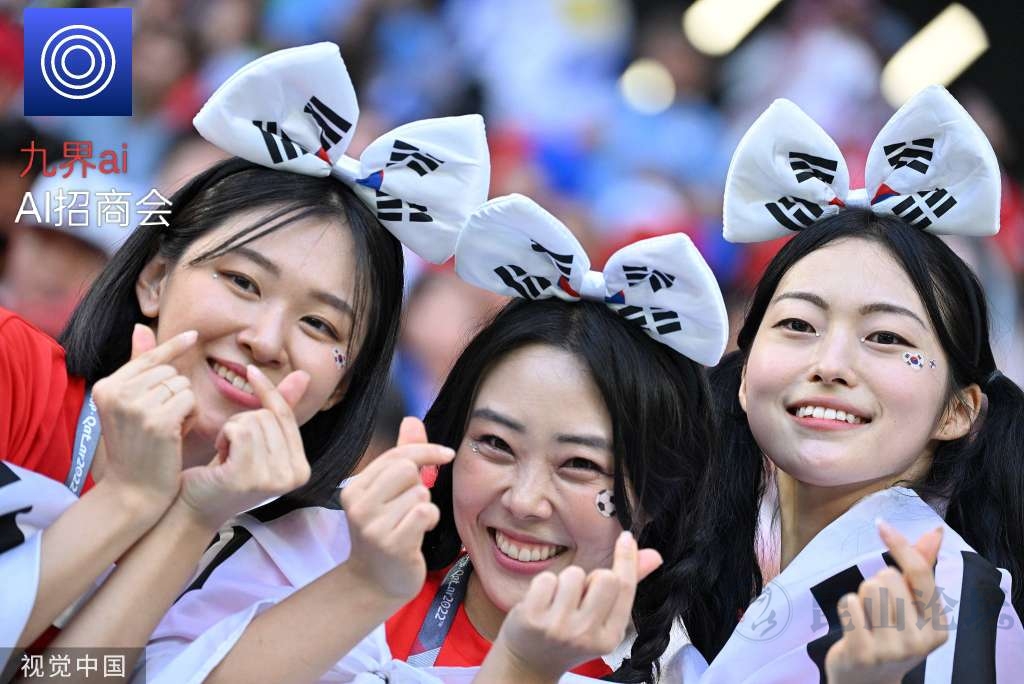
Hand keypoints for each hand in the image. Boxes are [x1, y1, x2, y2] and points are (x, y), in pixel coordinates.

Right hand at [90, 325, 197, 508]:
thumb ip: (137, 367)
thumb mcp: (131, 405)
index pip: (148, 358)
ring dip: (184, 406)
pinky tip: (177, 434)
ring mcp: (136, 407)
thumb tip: (140, 327)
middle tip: (162, 421)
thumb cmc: (138, 446)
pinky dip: (191, 416)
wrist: (134, 491)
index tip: (194, 334)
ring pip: (182, 386)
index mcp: (105, 386)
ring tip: (168, 429)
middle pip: (170, 372)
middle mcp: (116, 393)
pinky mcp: (158, 421)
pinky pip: (190, 401)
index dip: (173, 346)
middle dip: (175, 394)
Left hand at [177, 365, 311, 529]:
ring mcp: (272, 479)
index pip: (286, 416)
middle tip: (233, 449)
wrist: (196, 509)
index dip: (268, 392)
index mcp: (301, 470)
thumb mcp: (260, 443)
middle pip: (268, 416)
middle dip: (243, 423)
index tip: (251, 371)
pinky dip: (224, 435)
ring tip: (227, 453)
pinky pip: (239, 430)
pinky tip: (221, 454)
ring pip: (253, 420)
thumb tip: (304, 375)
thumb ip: (282, 411)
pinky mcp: (247, 476)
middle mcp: (293, 476)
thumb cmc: (225, 474)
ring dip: (232, 430)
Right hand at [339, 417, 454, 601]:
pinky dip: (430, 519)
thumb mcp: (388, 493)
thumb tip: (412, 419)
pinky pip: (426, 512)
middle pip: (407, 468)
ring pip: (419, 492)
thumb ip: (401, 456)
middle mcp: (358, 505)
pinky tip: (420, 531)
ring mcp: (373, 526)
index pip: (397, 454)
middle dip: (421, 482)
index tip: (447, 454)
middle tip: (413, 503)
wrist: (375, 581)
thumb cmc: (386, 532)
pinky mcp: (392, 544)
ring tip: (412, 521)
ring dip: (425, 505)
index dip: (426, 450)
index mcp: (353, 488)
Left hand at [489, 531, 662, 681]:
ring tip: (558, 602)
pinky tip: (541, 604)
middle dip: (592, 577)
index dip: (627, 558)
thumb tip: (655, 555)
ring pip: (574, 574)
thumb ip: (626, 587)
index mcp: (610, 637)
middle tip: (580, 596)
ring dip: (566, 582)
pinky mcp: (533, 619)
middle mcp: (586, 636)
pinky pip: (547, 579)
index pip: (624, 587)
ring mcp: (558, 628)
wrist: (530, 665)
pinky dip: (544, 585)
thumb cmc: (568, 637)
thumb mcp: (601, 620)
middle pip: (604, 577)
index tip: (626, 537)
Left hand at [825, 522, 947, 683]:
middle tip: (878, 611)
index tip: (881, 524)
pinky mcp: (863, 653)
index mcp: (939, 627)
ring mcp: (892, 649)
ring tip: (867, 620)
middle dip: (876, 584)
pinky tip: (853, 628)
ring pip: (868, 588)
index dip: (900, 545)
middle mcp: (921, 641)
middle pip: (888, 577)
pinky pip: (848, 603)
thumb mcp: (912, 608)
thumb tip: (935, 531)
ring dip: (861, 597)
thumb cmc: (890, 636)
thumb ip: (921, 570)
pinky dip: (846, 608)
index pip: (920, 574)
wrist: (867, 682)